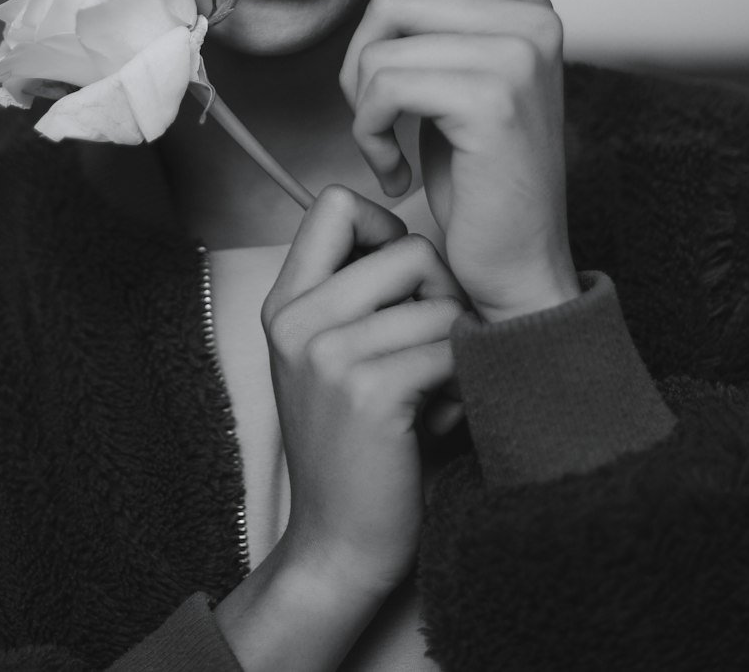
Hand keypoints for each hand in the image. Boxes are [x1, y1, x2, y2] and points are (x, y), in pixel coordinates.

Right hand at [261, 186, 462, 602]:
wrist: (340, 544)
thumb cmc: (356, 447)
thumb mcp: (333, 360)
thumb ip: (357, 297)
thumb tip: (424, 248)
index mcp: (285, 304)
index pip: (336, 204)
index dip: (386, 228)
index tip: (403, 279)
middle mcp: (296, 320)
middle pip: (407, 246)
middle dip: (443, 290)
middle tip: (438, 342)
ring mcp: (327, 353)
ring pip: (438, 297)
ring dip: (458, 341)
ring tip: (440, 385)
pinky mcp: (369, 390)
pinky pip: (449, 345)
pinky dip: (463, 379)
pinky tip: (445, 412)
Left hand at [340, 0, 579, 324]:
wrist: (516, 266)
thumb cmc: (478, 178)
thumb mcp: (458, 77)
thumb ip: (439, 15)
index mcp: (527, 5)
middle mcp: (532, 20)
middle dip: (359, 55)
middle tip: (374, 111)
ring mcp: (517, 56)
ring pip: (381, 41)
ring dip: (360, 101)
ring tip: (385, 142)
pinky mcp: (491, 98)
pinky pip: (383, 86)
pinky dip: (368, 134)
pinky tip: (394, 169)